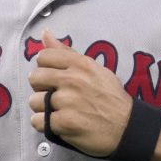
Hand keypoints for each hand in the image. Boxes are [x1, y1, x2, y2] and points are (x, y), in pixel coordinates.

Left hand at [28, 29, 132, 156]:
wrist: (127, 127)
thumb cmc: (110, 97)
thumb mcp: (94, 68)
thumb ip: (67, 52)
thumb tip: (45, 33)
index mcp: (80, 64)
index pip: (43, 56)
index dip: (44, 67)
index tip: (52, 77)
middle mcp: (72, 80)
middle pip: (34, 77)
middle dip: (40, 87)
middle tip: (52, 95)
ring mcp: (67, 102)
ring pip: (34, 101)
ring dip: (43, 108)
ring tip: (58, 111)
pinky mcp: (64, 123)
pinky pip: (37, 121)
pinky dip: (44, 125)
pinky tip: (57, 124)